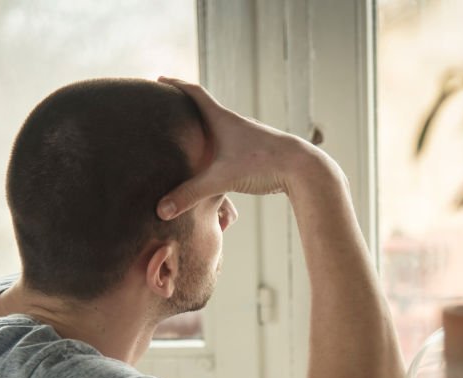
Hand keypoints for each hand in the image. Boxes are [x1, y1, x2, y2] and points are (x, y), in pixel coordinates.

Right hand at [156, 76, 314, 219]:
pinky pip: (230, 144)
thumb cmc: (263, 165)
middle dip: (185, 107)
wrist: (303, 169)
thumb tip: (161, 211)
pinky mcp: (257, 152)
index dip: (175, 86)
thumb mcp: (221, 179)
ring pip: (220, 128)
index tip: (159, 80)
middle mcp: (235, 124)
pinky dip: (217, 147)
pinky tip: (215, 160)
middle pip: (205, 108)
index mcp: (223, 120)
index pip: (195, 94)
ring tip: (188, 135)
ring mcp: (247, 137)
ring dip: (203, 128)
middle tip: (166, 107)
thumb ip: (190, 194)